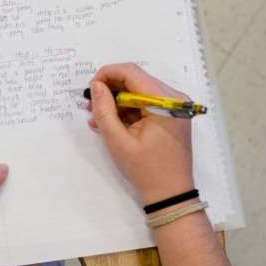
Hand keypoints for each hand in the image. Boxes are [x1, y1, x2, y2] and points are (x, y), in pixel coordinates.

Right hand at [87, 63, 193, 204]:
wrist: (171, 193)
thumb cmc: (146, 169)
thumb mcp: (118, 140)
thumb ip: (104, 109)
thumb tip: (96, 86)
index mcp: (164, 102)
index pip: (131, 72)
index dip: (107, 74)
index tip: (90, 90)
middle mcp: (173, 98)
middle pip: (135, 79)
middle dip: (110, 89)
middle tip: (91, 107)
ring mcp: (174, 106)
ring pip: (139, 91)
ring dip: (117, 101)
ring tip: (98, 119)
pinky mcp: (171, 115)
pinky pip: (145, 102)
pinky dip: (128, 109)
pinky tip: (112, 124)